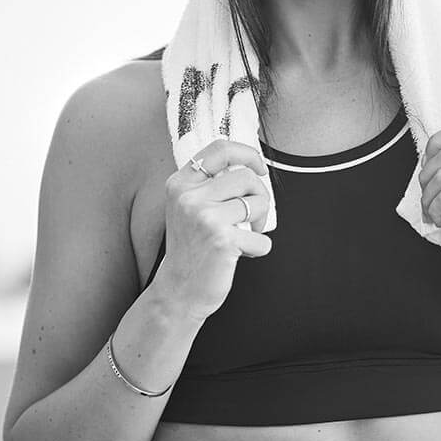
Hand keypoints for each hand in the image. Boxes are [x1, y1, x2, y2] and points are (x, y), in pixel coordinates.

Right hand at [158, 138, 272, 320]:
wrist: (177, 292)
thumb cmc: (190, 250)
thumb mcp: (188, 209)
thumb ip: (209, 185)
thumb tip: (251, 166)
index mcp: (180, 184)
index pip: (220, 149)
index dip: (247, 154)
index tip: (259, 168)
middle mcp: (189, 197)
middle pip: (246, 176)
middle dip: (260, 196)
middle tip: (254, 216)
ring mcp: (205, 218)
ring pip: (258, 202)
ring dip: (261, 222)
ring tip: (246, 236)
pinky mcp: (222, 240)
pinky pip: (262, 238)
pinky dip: (258, 249)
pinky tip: (240, 255)